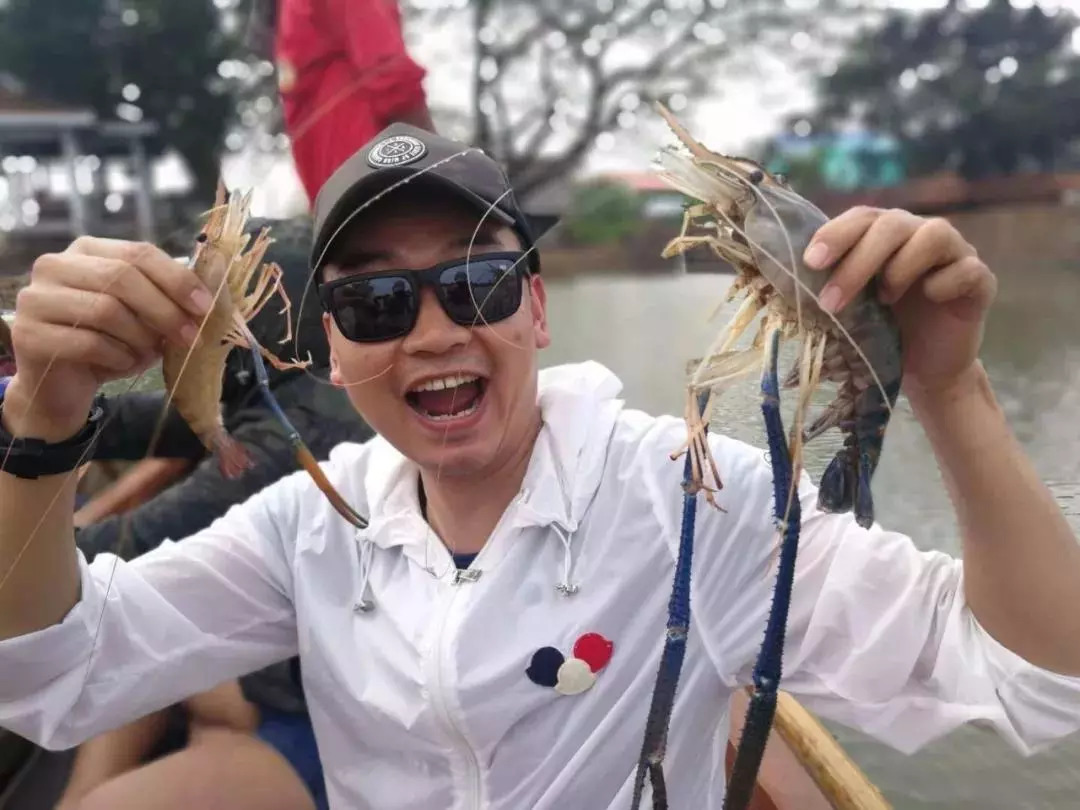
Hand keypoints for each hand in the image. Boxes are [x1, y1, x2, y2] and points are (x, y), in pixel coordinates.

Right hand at [4, 237, 212, 437]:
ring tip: (148, 353)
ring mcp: (36, 298)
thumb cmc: (109, 344)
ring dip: (140, 337)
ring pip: (106, 310)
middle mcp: (56, 266)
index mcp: (88, 251)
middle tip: (189, 336)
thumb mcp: (145, 319)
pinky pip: (87, 342)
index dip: (176, 279)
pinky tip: (124, 363)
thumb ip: (169, 302)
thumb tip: (211, 299)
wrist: (64, 385)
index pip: (138, 252)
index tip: (205, 306)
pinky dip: (118, 356)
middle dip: (164, 310)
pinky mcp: (29, 334)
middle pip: (122, 277)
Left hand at [802, 206, 996, 395]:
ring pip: (934, 234)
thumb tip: (785, 284)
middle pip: (892, 224)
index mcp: (885, 235)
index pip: (861, 217)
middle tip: (831, 303)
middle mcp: (920, 234)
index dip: (835, 234)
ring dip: (901, 266)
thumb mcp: (851, 309)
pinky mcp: (980, 281)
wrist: (925, 368)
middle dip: (857, 263)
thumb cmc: (883, 332)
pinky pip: (968, 269)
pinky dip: (944, 283)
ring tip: (885, 300)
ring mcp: (955, 254)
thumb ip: (830, 287)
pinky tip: (930, 299)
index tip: (811, 263)